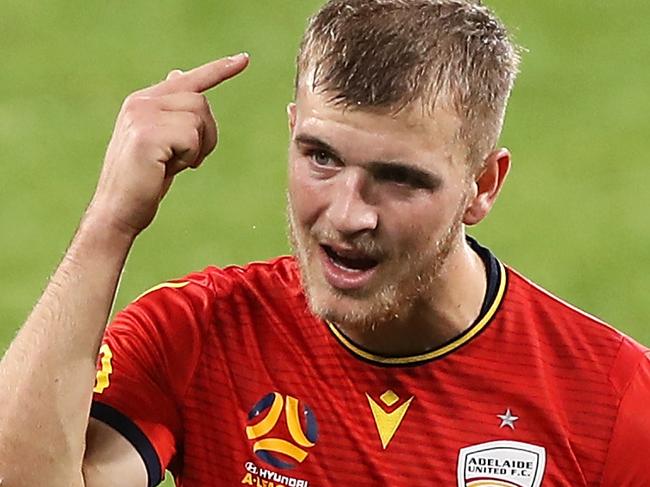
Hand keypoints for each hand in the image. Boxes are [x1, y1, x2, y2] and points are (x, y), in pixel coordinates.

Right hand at [87, 53, 249, 236]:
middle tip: (191, 160)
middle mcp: (141, 102)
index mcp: (144, 101)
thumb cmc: (143, 180)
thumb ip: (172, 112)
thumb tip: (179, 73)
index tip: (244, 59)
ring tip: (175, 164)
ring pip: (199, 118)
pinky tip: (167, 169)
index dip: (219, 70)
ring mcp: (142, 115)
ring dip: (198, 147)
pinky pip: (192, 136)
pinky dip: (189, 157)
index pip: (188, 79)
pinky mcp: (147, 134)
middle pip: (201, 102)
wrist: (118, 210)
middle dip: (207, 135)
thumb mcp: (161, 140)